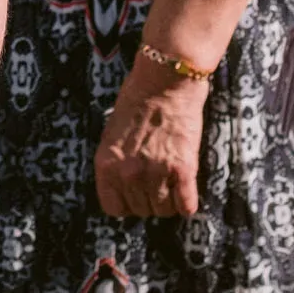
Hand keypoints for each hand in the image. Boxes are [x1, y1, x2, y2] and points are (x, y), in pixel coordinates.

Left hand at [93, 58, 205, 215]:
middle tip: (157, 182)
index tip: (135, 194)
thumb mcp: (112, 134)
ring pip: (164, 211)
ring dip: (169, 201)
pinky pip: (186, 204)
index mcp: (106, 164)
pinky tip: (186, 191)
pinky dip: (187, 203)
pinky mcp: (182, 168)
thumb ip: (116, 164)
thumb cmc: (136, 101)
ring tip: (171, 183)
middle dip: (149, 200)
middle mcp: (128, 172)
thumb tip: (125, 189)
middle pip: (141, 211)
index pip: (113, 208)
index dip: (126, 204)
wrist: (164, 81)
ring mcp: (155, 172)